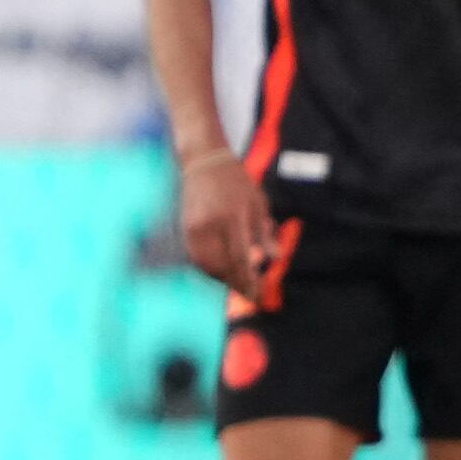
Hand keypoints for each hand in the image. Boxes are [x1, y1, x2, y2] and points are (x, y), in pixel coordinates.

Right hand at [177, 149, 273, 297]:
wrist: (205, 162)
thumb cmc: (237, 183)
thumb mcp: (259, 203)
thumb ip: (265, 233)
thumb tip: (275, 258)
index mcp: (234, 217)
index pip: (241, 257)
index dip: (248, 281)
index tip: (256, 297)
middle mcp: (212, 224)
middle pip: (221, 266)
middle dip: (235, 283)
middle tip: (248, 294)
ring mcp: (195, 226)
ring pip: (206, 265)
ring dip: (221, 278)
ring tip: (236, 284)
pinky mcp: (185, 227)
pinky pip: (196, 256)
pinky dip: (208, 267)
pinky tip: (220, 271)